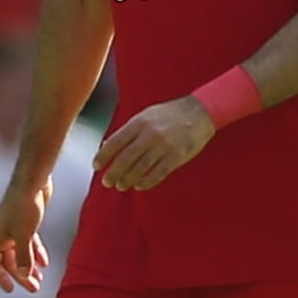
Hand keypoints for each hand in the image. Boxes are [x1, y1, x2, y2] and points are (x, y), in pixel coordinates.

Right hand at [0, 177, 53, 293]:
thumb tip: (24, 275)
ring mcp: (14, 229)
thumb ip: (24, 256)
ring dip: (29, 267)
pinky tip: (45, 263)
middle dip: (21, 276)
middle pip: (10, 261)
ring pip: (21, 253)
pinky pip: (29, 243)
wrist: (33, 181)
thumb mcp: (24, 234)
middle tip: (34, 288)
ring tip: (40, 280)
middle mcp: (2, 235)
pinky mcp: (27, 222)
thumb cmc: (24, 206)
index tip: (11, 290)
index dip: (0, 278)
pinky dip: (36, 253)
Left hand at [94, 95, 216, 192]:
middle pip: (125, 159)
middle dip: (113, 173)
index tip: (97, 166)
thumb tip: (107, 146)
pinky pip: (158, 174)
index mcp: (140, 122)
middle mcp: (150, 134)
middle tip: (107, 182)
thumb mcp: (146, 115)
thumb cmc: (170, 114)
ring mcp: (164, 146)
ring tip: (121, 186)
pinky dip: (147, 182)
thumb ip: (128, 130)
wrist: (200, 112)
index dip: (103, 156)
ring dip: (127, 180)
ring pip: (140, 169)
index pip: (115, 142)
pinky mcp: (177, 157)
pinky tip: (140, 186)